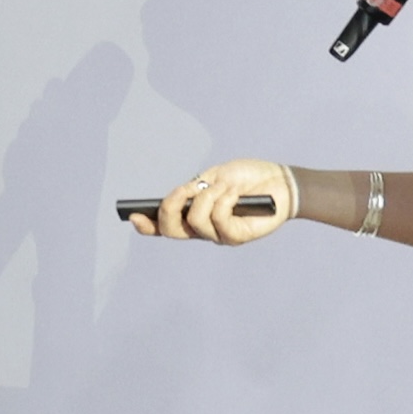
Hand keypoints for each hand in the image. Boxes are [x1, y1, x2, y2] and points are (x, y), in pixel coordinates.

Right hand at [128, 161, 299, 244]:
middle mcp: (203, 230)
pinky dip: (223, 201)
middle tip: (181, 191)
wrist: (279, 181)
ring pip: (196, 222)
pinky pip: (219, 221)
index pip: (165, 227)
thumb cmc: (247, 178)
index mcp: (193, 215)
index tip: (133, 215)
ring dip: (206, 197)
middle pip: (172, 231)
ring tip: (223, 186)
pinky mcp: (237, 237)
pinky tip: (234, 192)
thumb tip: (184, 198)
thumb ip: (197, 187)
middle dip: (169, 208)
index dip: (147, 225)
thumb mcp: (215, 176)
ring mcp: (219, 235)